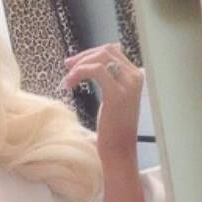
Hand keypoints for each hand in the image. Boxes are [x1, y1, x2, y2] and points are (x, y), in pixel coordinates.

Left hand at [61, 42, 143, 162]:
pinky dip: (79, 73)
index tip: (73, 64)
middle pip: (106, 51)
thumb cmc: (112, 129)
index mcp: (135, 76)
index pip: (112, 51)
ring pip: (100, 58)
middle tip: (66, 68)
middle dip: (82, 57)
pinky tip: (70, 84)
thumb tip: (87, 65)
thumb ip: (107, 81)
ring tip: (67, 81)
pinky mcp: (116, 95)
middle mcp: (134, 77)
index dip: (89, 54)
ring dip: (79, 66)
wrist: (119, 150)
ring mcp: (128, 84)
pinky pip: (96, 71)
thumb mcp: (112, 99)